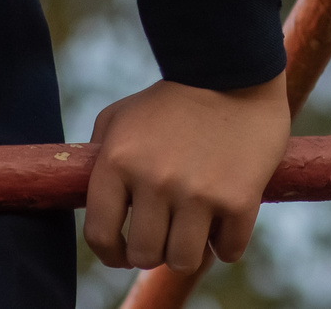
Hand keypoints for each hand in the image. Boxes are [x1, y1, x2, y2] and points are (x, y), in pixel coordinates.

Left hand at [84, 73, 289, 273]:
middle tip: (167, 233)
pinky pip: (228, 251)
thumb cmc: (175, 98)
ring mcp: (198, 192)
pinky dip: (226, 245)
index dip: (111, 254)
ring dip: (188, 252)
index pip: (101, 235)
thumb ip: (99, 158)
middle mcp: (155, 180)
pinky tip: (225, 223)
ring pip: (183, 260)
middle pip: (145, 254)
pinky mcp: (238, 199)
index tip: (124, 254)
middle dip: (154, 250)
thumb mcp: (122, 116)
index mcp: (119, 162)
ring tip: (194, 232)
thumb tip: (92, 204)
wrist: (236, 71)